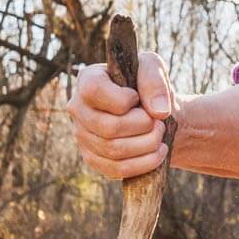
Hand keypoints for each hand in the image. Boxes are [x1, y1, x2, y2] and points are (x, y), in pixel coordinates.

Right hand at [67, 50, 173, 179]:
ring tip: (160, 134)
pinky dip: (143, 163)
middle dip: (143, 126)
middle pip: (108, 126)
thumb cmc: (147, 86)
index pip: (94, 91)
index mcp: (87, 79)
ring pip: (113, 150)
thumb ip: (155, 82)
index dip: (122, 99)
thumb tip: (158, 112)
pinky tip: (157, 152)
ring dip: (146, 145)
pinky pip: (116, 169)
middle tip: (159, 121)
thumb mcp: (154, 69)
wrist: (150, 111)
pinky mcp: (92, 158)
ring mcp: (82, 135)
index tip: (137, 98)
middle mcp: (78, 108)